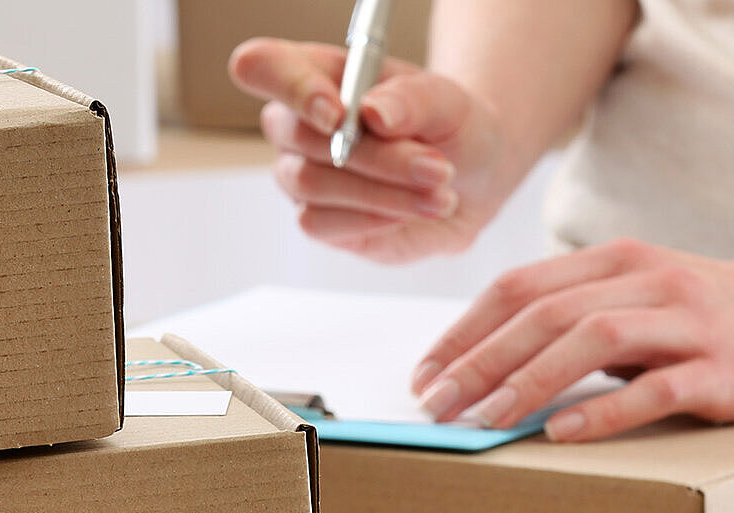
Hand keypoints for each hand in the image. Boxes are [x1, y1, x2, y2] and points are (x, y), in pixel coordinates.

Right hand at [229, 38, 504, 263]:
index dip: (292, 88)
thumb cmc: (448, 126)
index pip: (262, 66)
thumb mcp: (447, 100)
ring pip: (311, 184)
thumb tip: (372, 113)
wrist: (470, 177)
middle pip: (297, 133)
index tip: (339, 114)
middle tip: (435, 167)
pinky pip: (320, 225)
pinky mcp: (316, 219)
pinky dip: (373, 220)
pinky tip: (409, 212)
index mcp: (315, 72)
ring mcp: (299, 172)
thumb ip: (411, 100)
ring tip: (438, 192)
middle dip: (374, 155)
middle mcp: (296, 122)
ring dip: (382, 192)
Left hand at [408, 239, 733, 441]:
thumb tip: (488, 361)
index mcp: (615, 260)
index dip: (464, 331)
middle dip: (479, 361)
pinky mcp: (724, 367)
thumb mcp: (637, 296)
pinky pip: (654, 387)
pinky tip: (559, 431)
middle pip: (543, 313)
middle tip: (436, 405)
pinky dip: (601, 410)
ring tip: (484, 420)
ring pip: (590, 341)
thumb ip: (575, 315)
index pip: (519, 287)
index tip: (425, 374)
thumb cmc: (711, 315)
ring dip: (527, 382)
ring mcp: (687, 321)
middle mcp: (647, 280)